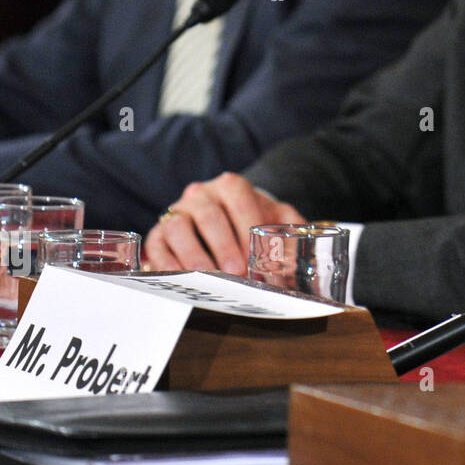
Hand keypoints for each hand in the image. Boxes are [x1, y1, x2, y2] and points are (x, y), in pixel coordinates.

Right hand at [144, 172, 303, 275]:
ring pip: (178, 227)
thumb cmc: (251, 219)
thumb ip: (293, 228)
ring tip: (208, 277)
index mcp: (231, 186)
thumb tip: (307, 250)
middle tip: (235, 271)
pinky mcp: (159, 233)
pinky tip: (181, 278)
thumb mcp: (276, 216)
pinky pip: (157, 245)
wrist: (223, 218)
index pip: (239, 200)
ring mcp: (177, 212)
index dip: (246, 226)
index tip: (255, 253)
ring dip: (193, 254)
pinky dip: (167, 262)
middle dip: (222, 245)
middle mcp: (201, 194)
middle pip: (208, 215)